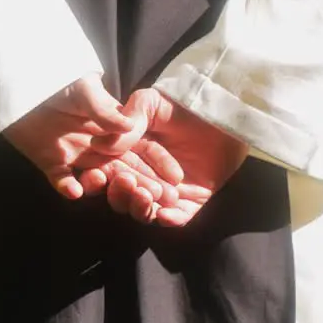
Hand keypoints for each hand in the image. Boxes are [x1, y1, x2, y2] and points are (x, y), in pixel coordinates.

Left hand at [2, 75, 182, 200]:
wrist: (22, 87)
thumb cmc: (59, 82)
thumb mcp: (85, 90)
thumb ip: (105, 110)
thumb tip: (128, 126)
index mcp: (113, 129)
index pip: (142, 149)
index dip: (159, 163)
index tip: (176, 179)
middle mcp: (99, 147)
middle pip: (125, 169)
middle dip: (144, 183)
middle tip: (161, 198)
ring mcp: (76, 157)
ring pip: (99, 178)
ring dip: (110, 186)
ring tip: (122, 192)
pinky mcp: (52, 164)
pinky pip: (61, 181)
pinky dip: (67, 186)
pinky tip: (74, 190)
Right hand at [93, 88, 248, 226]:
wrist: (224, 114)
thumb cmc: (185, 104)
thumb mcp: (151, 103)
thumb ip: (129, 120)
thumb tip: (100, 145)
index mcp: (128, 155)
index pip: (107, 172)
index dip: (97, 177)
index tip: (97, 174)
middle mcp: (143, 176)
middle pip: (121, 196)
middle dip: (121, 193)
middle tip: (128, 182)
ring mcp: (166, 191)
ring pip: (144, 211)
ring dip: (140, 208)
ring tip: (148, 194)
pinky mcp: (190, 203)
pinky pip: (175, 219)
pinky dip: (168, 220)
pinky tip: (165, 214)